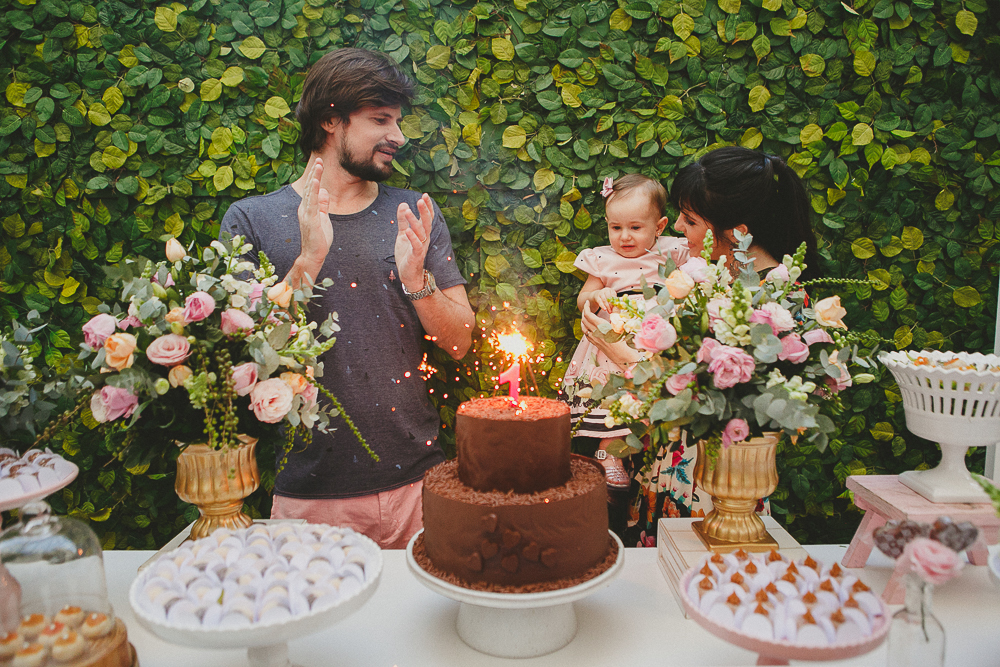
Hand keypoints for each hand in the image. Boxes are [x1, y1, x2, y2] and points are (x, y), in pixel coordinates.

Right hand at [296, 157, 332, 275]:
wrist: (313, 255)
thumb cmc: (318, 238)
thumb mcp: (323, 217)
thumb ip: (323, 204)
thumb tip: (324, 191)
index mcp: (307, 207)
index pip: (312, 188)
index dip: (315, 176)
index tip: (320, 164)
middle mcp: (304, 208)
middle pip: (310, 187)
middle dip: (315, 172)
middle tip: (320, 159)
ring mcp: (306, 213)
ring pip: (311, 192)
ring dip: (315, 177)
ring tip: (319, 165)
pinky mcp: (310, 219)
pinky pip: (312, 203)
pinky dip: (314, 191)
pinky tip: (316, 182)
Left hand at [395, 193, 433, 289]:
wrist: (408, 274)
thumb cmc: (406, 254)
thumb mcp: (403, 234)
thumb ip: (403, 220)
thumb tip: (403, 204)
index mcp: (422, 233)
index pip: (427, 217)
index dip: (427, 207)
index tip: (425, 195)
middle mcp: (424, 239)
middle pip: (427, 222)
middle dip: (425, 211)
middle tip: (421, 199)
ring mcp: (421, 247)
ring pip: (421, 232)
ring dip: (415, 221)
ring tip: (409, 211)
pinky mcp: (416, 256)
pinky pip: (416, 246)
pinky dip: (413, 238)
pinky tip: (408, 230)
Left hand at [582, 301, 639, 369]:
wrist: (622, 355)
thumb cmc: (623, 340)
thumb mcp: (619, 325)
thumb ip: (615, 315)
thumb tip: (614, 307)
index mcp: (601, 325)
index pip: (588, 314)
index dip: (586, 307)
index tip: (587, 302)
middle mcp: (595, 331)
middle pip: (584, 319)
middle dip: (584, 312)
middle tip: (587, 307)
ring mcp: (593, 338)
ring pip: (583, 327)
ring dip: (583, 320)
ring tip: (585, 315)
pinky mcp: (594, 343)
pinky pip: (586, 333)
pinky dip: (584, 327)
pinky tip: (588, 326)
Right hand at [593, 287, 616, 313]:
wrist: (597, 295)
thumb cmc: (606, 297)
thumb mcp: (610, 297)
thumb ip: (614, 301)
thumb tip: (617, 307)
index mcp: (611, 290)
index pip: (613, 296)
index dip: (615, 302)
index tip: (616, 307)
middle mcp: (606, 290)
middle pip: (609, 298)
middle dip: (611, 305)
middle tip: (612, 311)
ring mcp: (601, 293)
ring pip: (604, 300)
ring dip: (607, 307)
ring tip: (609, 312)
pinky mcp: (597, 296)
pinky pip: (600, 302)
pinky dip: (602, 306)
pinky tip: (604, 309)